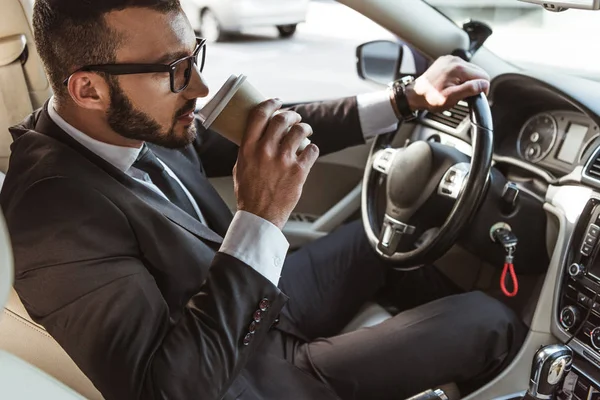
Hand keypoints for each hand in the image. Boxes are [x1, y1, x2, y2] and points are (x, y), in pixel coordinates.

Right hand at [233, 99, 319, 229]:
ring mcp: (283, 160)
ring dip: (305, 128)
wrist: (260, 216)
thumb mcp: (240, 166)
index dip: (270, 103)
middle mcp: (265, 151)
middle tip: (295, 117)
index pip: (259, 115)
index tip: (277, 102)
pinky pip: (312, 150)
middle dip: (291, 115)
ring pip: (299, 131)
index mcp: (248, 148)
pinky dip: (312, 148)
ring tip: (306, 130)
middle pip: (282, 119)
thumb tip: (259, 137)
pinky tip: (310, 150)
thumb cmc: (249, 193)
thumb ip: (249, 150)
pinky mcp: (298, 171)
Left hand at [405, 55, 489, 112]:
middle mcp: (455, 60)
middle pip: (478, 72)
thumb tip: (483, 84)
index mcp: (459, 68)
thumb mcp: (451, 98)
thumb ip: (469, 90)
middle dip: (474, 84)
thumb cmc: (430, 98)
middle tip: (463, 95)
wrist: (414, 94)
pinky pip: (461, 68)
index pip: (484, 76)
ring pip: (470, 70)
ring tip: (456, 90)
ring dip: (467, 81)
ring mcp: (450, 60)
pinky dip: (460, 77)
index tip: (473, 97)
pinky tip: (452, 84)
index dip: (482, 89)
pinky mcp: (446, 61)